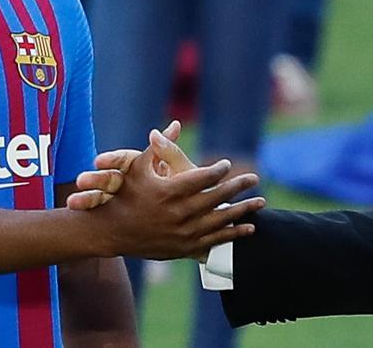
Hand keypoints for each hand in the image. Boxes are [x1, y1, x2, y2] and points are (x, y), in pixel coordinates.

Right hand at [67, 121, 187, 209]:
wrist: (188, 215)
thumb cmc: (184, 186)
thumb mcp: (178, 169)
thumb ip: (171, 151)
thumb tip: (175, 124)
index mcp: (139, 165)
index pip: (124, 159)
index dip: (112, 159)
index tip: (98, 162)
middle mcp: (126, 179)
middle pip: (108, 178)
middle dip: (93, 180)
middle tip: (80, 182)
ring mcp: (120, 196)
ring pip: (100, 195)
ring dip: (87, 198)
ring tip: (73, 203)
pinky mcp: (116, 211)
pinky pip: (102, 211)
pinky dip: (91, 210)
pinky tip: (77, 212)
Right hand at [80, 127, 264, 259]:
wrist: (112, 232)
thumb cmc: (124, 194)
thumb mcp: (138, 167)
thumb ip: (161, 147)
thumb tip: (175, 124)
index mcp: (169, 192)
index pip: (202, 178)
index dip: (218, 170)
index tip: (227, 164)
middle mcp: (178, 214)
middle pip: (217, 198)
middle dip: (238, 187)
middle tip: (255, 178)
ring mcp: (183, 233)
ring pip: (220, 221)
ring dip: (243, 211)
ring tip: (260, 202)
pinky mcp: (184, 248)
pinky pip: (214, 241)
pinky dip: (233, 234)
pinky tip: (249, 228)